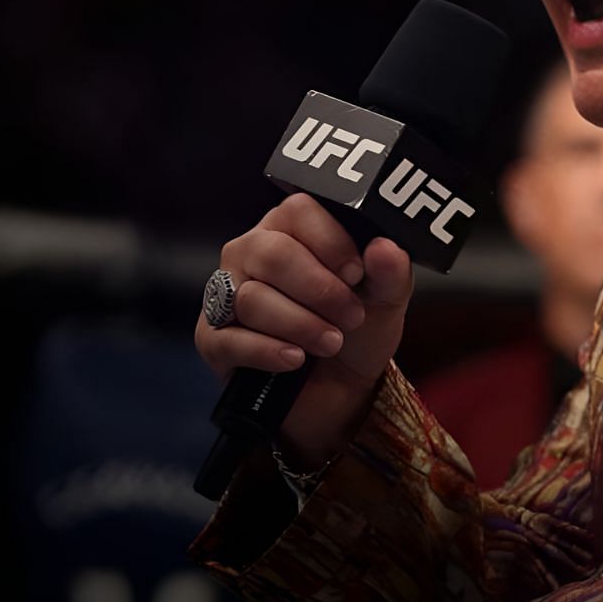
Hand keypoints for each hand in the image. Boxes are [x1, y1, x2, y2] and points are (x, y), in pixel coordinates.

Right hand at [196, 193, 413, 466]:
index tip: (357, 272)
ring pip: (252, 298)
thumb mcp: (386, 300)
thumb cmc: (358, 330)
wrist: (341, 391)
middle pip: (271, 253)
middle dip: (319, 289)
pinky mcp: (212, 338)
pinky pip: (229, 339)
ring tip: (331, 343)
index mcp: (290, 228)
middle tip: (351, 317)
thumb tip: (384, 248)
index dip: (331, 240)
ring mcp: (225, 294)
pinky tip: (295, 360)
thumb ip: (390, 272)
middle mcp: (250, 252)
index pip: (299, 210)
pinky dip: (268, 351)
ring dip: (301, 325)